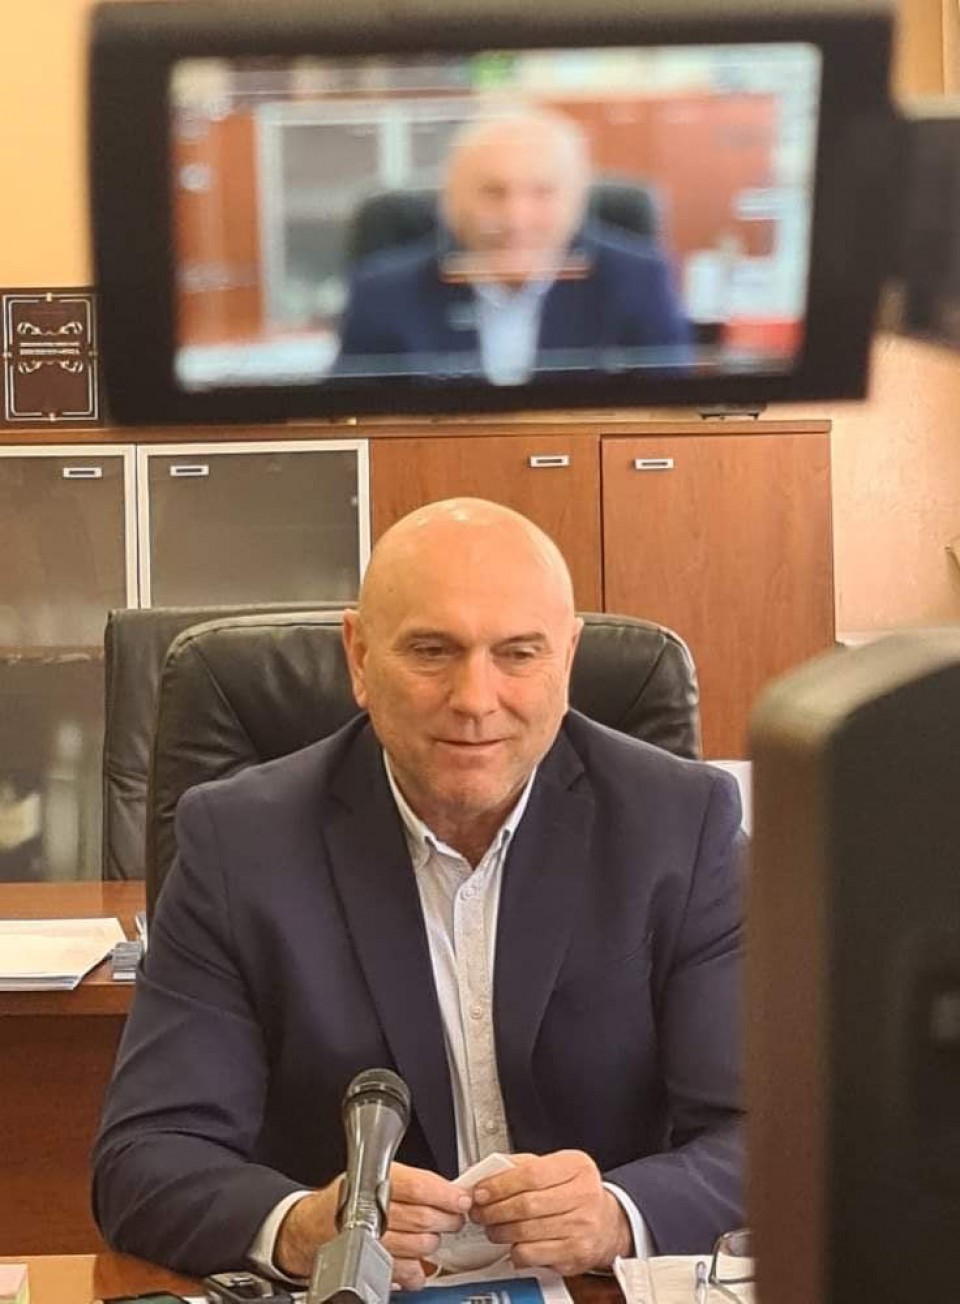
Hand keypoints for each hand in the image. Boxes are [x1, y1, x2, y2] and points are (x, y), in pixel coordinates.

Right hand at [275, 1163, 470, 1288]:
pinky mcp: (372, 1265)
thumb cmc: (351, 1196)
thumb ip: (413, 1181)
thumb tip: (450, 1191)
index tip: (462, 1200)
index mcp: (376, 1180)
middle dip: (447, 1220)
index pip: (419, 1186)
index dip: (446, 1194)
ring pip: (420, 1245)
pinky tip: (416, 1260)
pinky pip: (407, 1272)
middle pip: (424, 1218)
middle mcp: (372, 1210)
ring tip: (433, 1235)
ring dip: (433, 1243)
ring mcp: (372, 1240)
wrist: (314, 1224)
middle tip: (455, 1218)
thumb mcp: (379, 1173)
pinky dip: (418, 1270)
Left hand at [470, 1150, 631, 1275]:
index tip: (480, 1191)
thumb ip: (522, 1166)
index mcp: (577, 1167)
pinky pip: (532, 1254)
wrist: (606, 1224)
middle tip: (479, 1211)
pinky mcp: (575, 1254)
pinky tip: (513, 1243)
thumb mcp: (555, 1167)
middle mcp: (584, 1196)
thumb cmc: (575, 1192)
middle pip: (527, 1204)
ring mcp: (582, 1227)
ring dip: (500, 1231)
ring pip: (526, 1231)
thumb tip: (485, 1174)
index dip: (500, 1184)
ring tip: (492, 1226)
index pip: (531, 1174)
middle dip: (494, 1209)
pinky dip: (514, 1251)